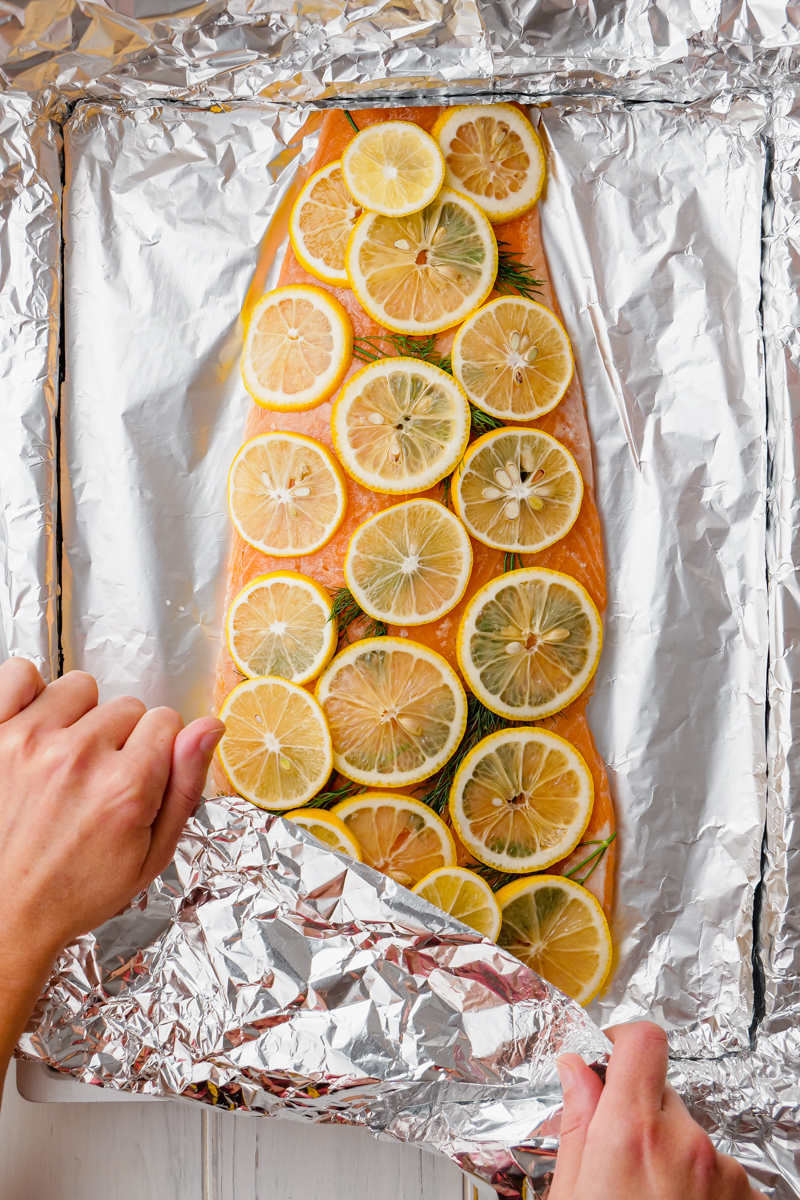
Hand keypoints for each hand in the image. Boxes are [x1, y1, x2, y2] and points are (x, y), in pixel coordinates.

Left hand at [0, 658, 223, 966]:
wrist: (3, 919)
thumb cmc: (74, 892)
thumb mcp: (152, 856)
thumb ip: (186, 785)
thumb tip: (211, 725)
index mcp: (125, 786)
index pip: (167, 720)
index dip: (158, 750)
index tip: (139, 777)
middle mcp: (78, 756)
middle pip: (126, 706)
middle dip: (120, 739)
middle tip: (97, 783)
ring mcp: (28, 741)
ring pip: (79, 688)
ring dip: (77, 718)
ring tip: (63, 761)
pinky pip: (19, 674)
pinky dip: (28, 694)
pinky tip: (34, 729)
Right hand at [550, 1022, 759, 1199]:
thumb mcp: (570, 1195)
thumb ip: (576, 1126)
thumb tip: (575, 1068)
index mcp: (631, 1134)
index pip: (643, 1042)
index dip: (623, 1042)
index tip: (610, 1060)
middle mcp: (685, 1143)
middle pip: (663, 1096)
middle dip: (642, 1118)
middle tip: (623, 1167)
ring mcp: (724, 1172)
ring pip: (690, 1137)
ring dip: (673, 1156)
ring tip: (652, 1198)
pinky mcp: (749, 1196)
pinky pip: (719, 1170)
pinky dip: (702, 1186)